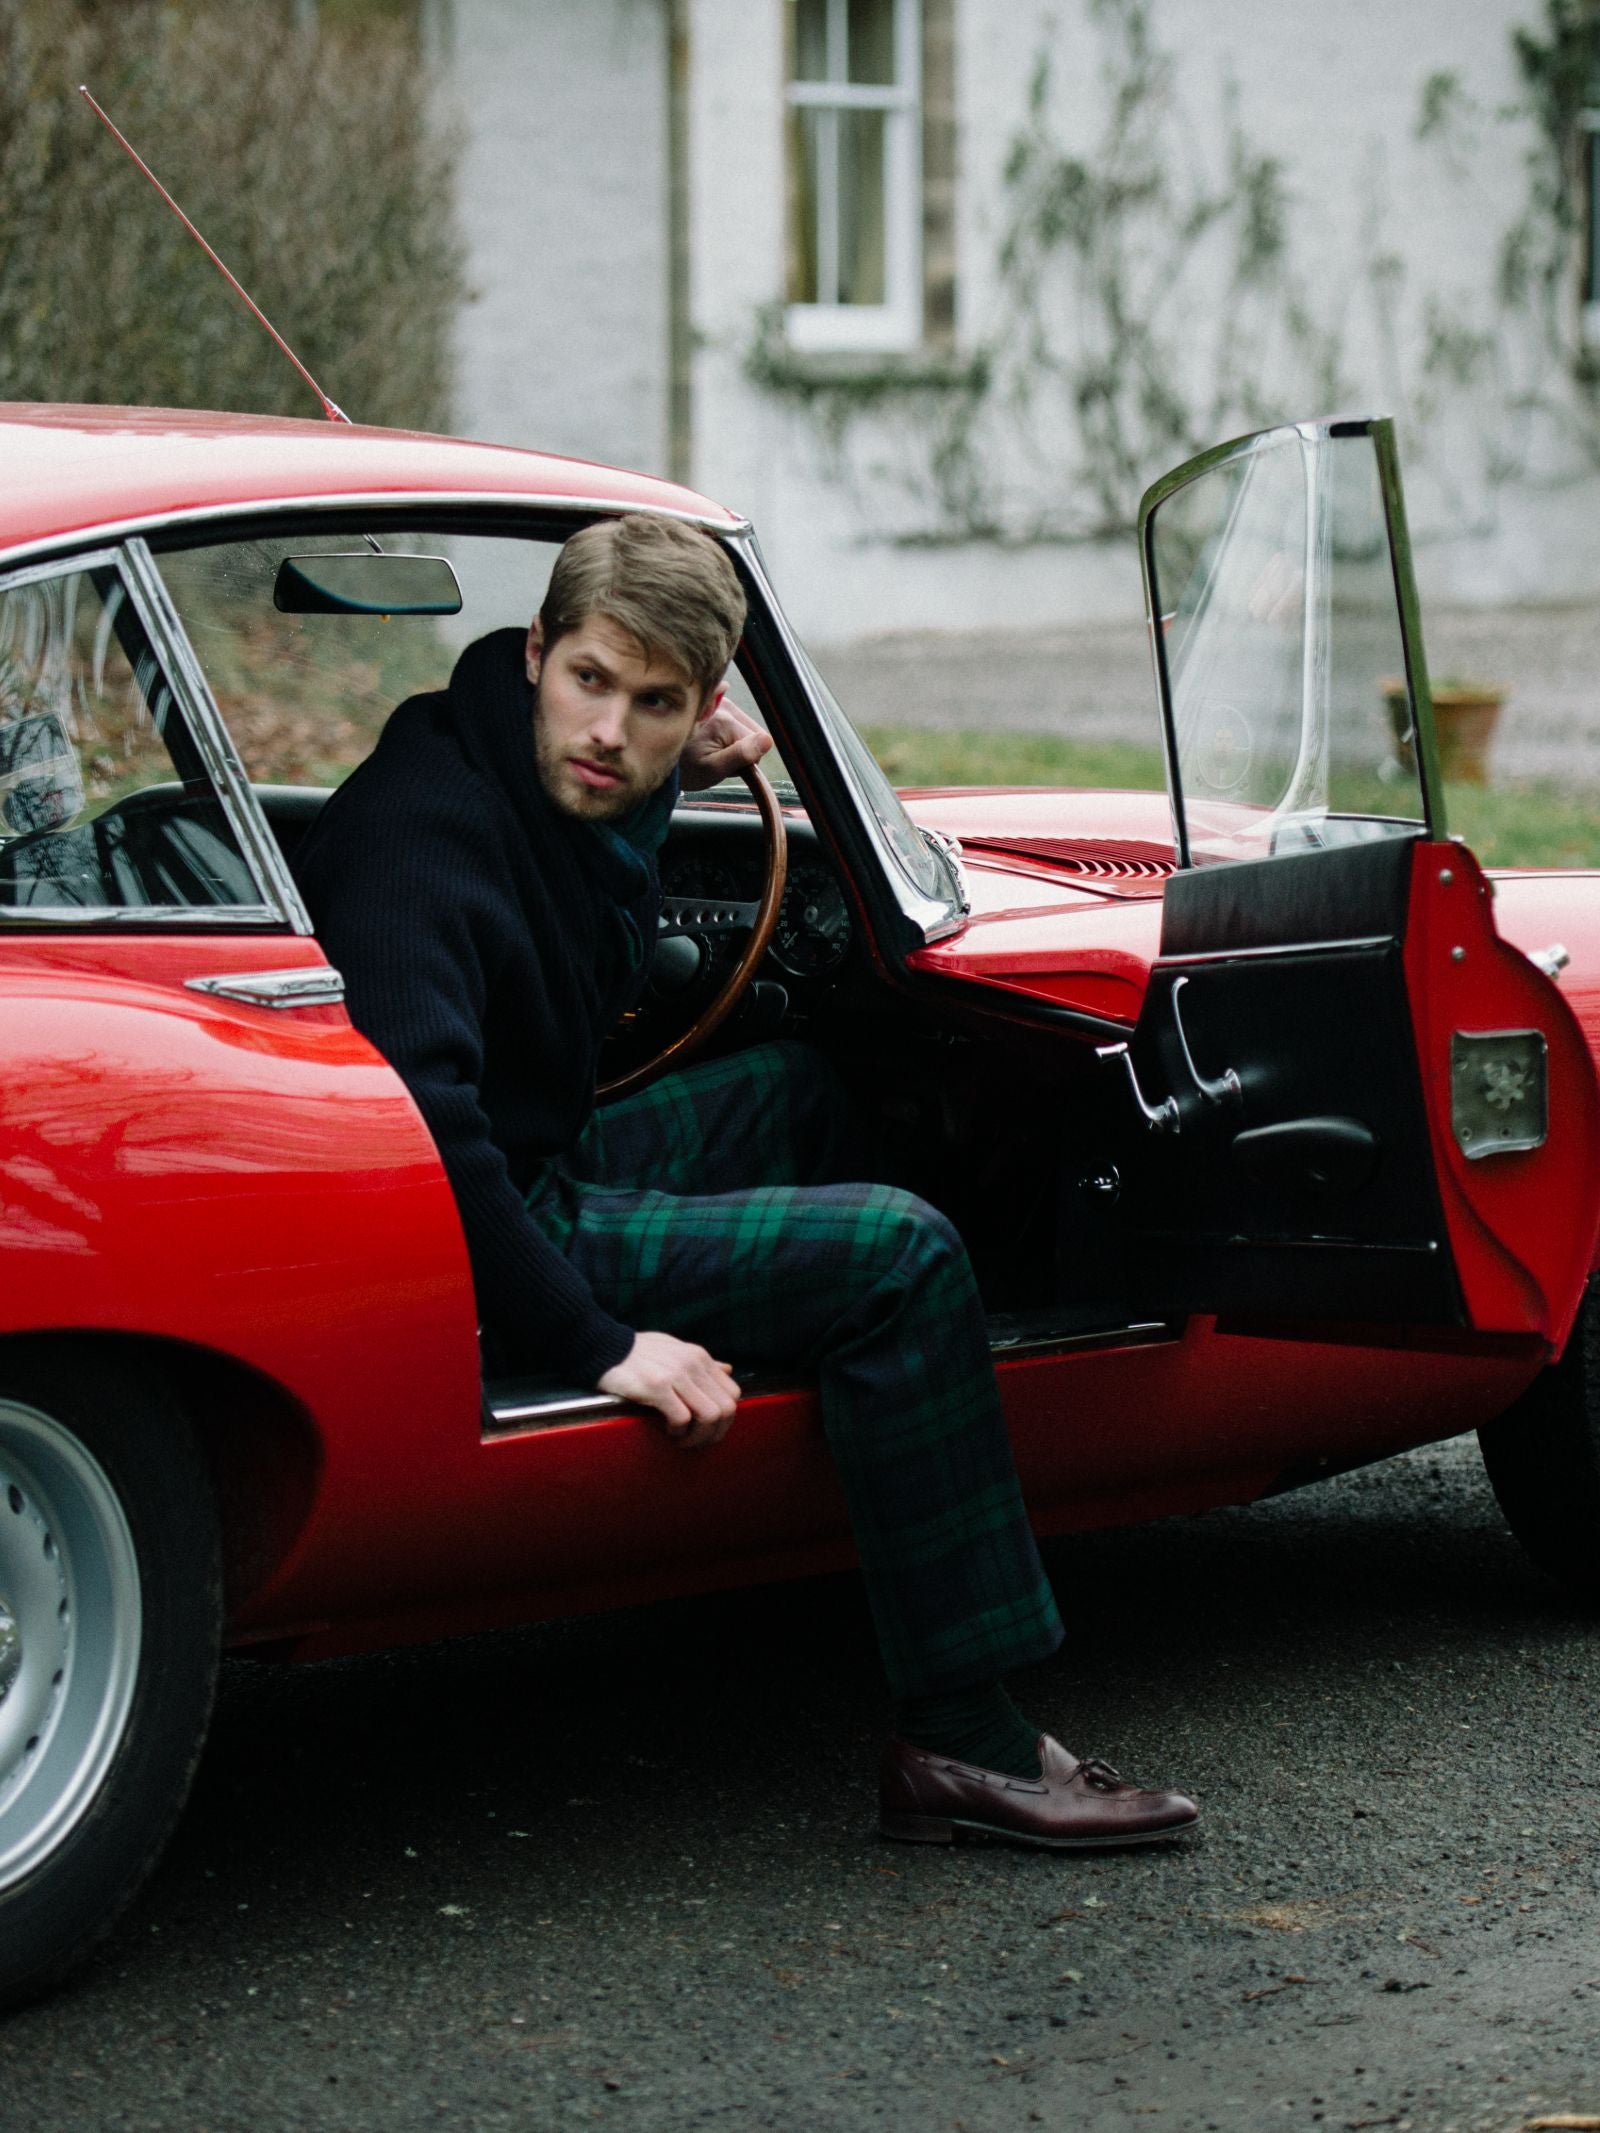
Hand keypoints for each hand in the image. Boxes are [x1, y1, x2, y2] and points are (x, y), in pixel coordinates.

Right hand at [598, 1330, 740, 1446]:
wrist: (604, 1347)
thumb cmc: (638, 1352)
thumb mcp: (675, 1348)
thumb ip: (702, 1362)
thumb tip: (728, 1369)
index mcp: (699, 1357)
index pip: (732, 1393)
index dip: (725, 1419)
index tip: (708, 1429)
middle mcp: (693, 1364)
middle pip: (726, 1409)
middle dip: (715, 1433)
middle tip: (697, 1441)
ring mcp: (676, 1375)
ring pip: (709, 1416)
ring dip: (698, 1436)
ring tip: (682, 1440)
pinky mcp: (656, 1387)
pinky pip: (682, 1418)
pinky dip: (678, 1432)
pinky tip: (666, 1431)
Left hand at [679, 693, 772, 792]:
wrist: (656, 755)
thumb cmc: (683, 767)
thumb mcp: (712, 769)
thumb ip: (741, 755)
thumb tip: (767, 741)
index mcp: (726, 722)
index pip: (759, 742)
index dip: (746, 759)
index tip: (726, 765)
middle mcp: (724, 704)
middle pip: (751, 732)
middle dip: (739, 749)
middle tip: (714, 758)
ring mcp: (718, 700)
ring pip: (742, 726)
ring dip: (731, 741)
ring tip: (707, 749)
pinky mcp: (712, 700)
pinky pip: (731, 719)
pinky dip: (724, 732)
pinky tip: (707, 738)